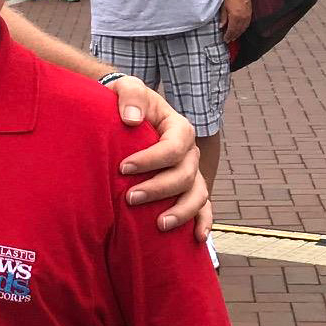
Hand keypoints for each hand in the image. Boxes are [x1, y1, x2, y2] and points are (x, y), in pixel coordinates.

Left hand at [106, 77, 209, 239]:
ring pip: (197, 195)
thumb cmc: (124, 101)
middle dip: (158, 189)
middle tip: (129, 198)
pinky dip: (203, 221)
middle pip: (184, 175)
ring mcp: (190, 171)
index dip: (151, 160)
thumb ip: (129, 95)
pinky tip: (196, 238)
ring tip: (158, 225)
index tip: (123, 168)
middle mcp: (189, 152)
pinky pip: (202, 206)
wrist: (123, 113)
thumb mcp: (125, 87)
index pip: (173, 147)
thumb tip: (131, 120)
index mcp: (178, 128)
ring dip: (180, 211)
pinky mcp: (185, 187)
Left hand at [220, 0, 251, 42]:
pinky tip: (240, 30)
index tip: (225, 39)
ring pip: (243, 28)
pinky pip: (247, 25)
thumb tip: (221, 27)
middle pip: (238, 31)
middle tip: (229, 40)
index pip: (232, 30)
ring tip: (234, 37)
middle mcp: (242, 18)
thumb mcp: (224, 7)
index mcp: (235, 17)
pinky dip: (243, 29)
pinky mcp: (250, 14)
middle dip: (233, 36)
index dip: (228, 36)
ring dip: (238, 34)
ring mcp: (247, 16)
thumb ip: (223, 18)